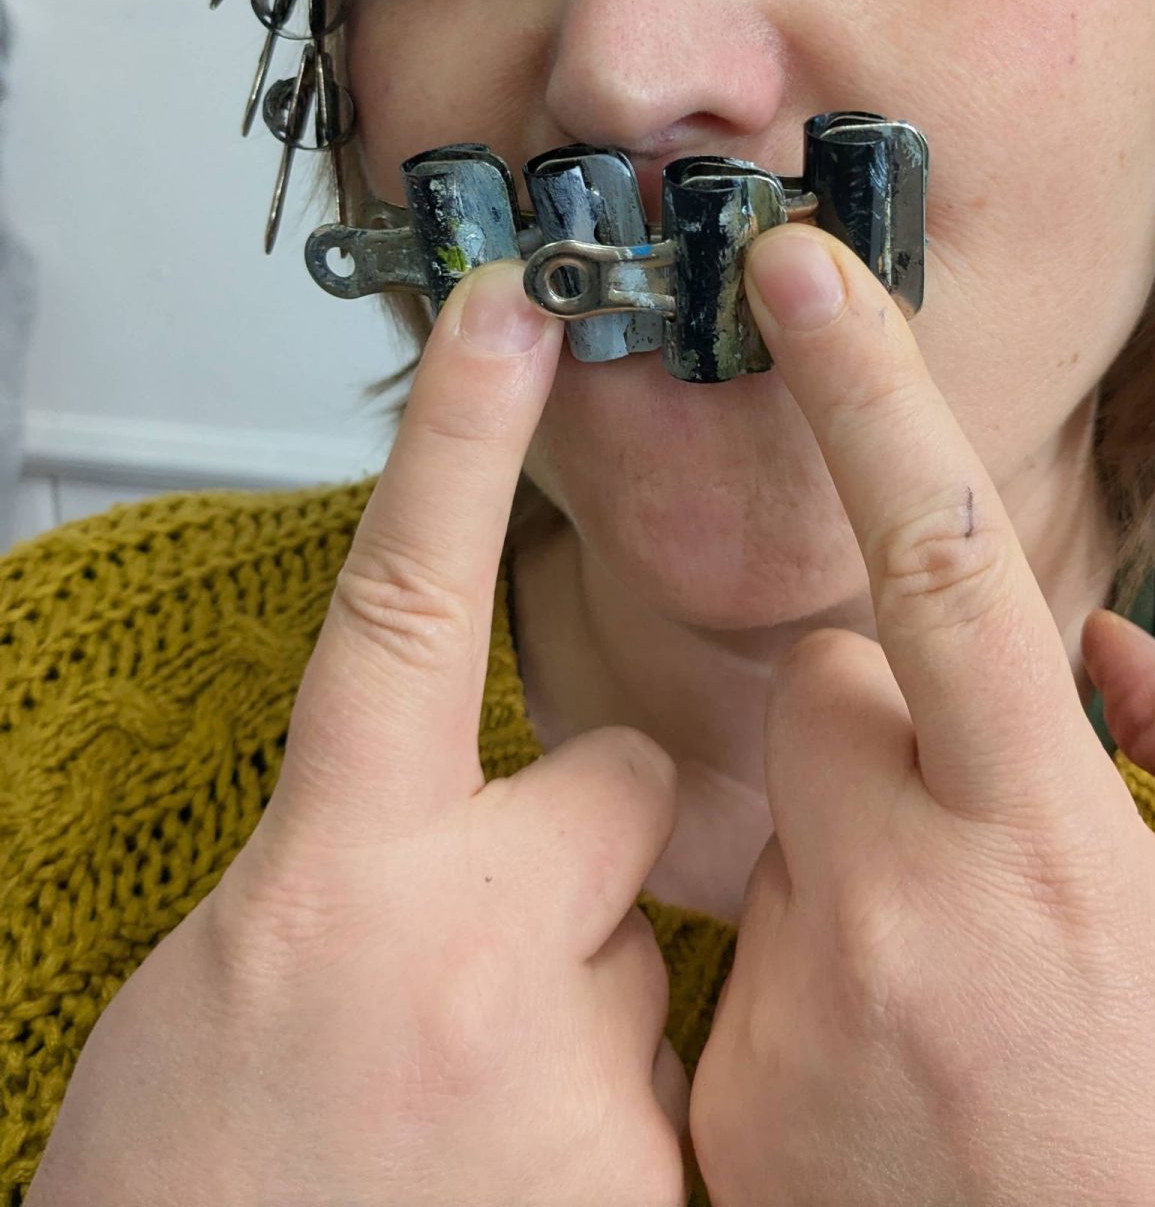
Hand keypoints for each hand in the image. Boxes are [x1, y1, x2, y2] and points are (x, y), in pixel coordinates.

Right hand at [29, 261, 693, 1206]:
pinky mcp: (660, 1183)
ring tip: (469, 1127)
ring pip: (643, 953)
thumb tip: (418, 825)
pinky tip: (518, 1192)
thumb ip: (346, 872)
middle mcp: (469, 953)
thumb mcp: (227, 990)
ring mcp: (577, 1076)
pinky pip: (676, 1085)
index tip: (507, 313)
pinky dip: (611, 1130)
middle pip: (616, 786)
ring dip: (582, 1013)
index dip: (457, 441)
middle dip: (574, 843)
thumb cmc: (200, 1198)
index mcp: (337, 879)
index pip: (408, 602)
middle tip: (477, 962)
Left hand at [688, 224, 1154, 1206]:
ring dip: (856, 856)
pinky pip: (744, 956)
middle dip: (887, 710)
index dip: (867, 389)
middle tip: (984, 832)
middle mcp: (891, 911)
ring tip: (960, 1000)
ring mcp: (791, 1012)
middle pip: (824, 684)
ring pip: (785, 823)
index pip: (942, 556)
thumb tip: (1121, 651)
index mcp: (1045, 846)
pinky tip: (900, 1083)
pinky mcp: (725, 1099)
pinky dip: (812, 978)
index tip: (798, 265)